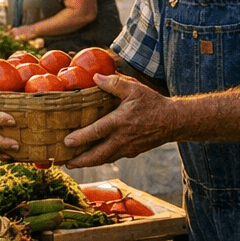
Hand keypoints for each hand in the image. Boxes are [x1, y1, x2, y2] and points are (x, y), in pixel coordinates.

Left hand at [59, 71, 173, 167]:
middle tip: (65, 163)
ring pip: (104, 160)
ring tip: (73, 163)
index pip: (97, 132)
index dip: (81, 138)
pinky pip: (113, 158)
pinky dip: (100, 160)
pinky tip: (92, 158)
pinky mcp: (132, 152)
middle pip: (98, 155)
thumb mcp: (134, 88)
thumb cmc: (153, 103)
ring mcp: (128, 148)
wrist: (174, 121)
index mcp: (120, 122)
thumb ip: (114, 83)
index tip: (66, 142)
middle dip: (80, 161)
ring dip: (88, 163)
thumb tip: (95, 77)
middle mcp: (122, 139)